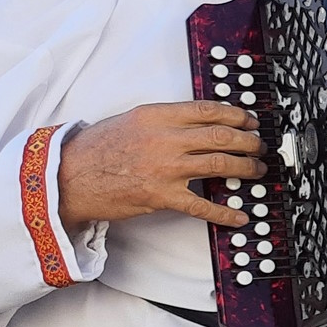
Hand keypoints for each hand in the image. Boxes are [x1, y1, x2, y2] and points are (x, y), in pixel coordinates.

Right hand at [57, 102, 263, 229]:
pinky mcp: (162, 196)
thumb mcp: (131, 120)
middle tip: (259, 145)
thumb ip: (165, 120)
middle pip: (221, 136)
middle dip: (248, 141)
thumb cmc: (96, 149)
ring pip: (219, 164)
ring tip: (256, 169)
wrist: (67, 177)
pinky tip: (240, 216)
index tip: (250, 120)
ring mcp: (165, 168)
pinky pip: (202, 206)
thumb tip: (199, 121)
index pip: (208, 110)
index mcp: (156, 116)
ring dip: (245, 168)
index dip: (236, 115)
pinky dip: (226, 213)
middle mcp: (164, 139)